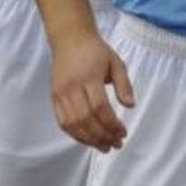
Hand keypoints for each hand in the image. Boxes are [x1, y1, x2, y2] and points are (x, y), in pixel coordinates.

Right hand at [50, 30, 134, 151]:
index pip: (99, 107)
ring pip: (72, 124)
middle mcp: (72, 87)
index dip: (112, 124)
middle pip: (85, 119)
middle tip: (116, 144)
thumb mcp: (116, 63)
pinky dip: (75, 134)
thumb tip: (131, 105)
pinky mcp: (54, 98)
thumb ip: (124, 84)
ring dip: (89, 139)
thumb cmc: (96, 51)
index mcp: (89, 77)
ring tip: (104, 146)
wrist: (70, 39)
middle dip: (102, 136)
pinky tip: (89, 140)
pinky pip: (63, 122)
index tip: (123, 132)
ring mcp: (60, 93)